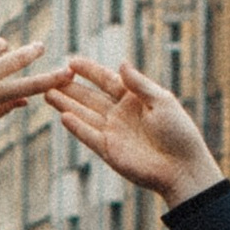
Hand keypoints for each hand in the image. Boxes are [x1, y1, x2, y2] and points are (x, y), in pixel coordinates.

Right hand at [43, 57, 223, 208]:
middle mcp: (120, 114)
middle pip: (90, 97)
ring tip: (47, 93)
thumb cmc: (179, 133)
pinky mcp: (109, 151)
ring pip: (84, 115)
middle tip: (50, 77)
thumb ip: (139, 84)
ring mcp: (113, 132)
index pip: (107, 80)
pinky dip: (77, 127)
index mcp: (134, 99)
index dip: (89, 71)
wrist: (182, 168)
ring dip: (66, 104)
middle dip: (70, 88)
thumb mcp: (162, 102)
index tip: (71, 61)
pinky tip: (63, 117)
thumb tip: (121, 63)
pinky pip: (89, 136)